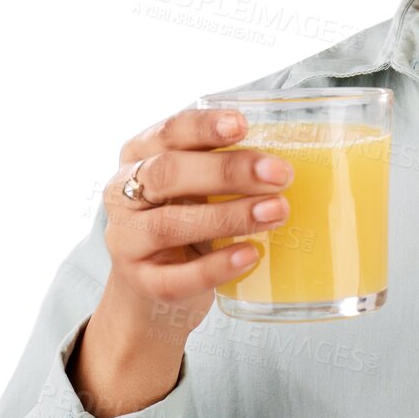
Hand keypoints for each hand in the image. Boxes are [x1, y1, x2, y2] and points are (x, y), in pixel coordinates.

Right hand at [100, 106, 295, 340]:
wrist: (149, 293)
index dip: (203, 127)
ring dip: (229, 217)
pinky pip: (175, 277)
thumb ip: (227, 168)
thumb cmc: (186, 221)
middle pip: (168, 173)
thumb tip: (295, 160)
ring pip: (170, 224)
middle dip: (227, 171)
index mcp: (140, 156)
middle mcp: (123, 194)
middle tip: (280, 174)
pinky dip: (216, 267)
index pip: (168, 132)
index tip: (242, 124)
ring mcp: (126, 240)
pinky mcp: (140, 283)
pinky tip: (250, 256)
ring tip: (277, 212)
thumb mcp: (197, 187)